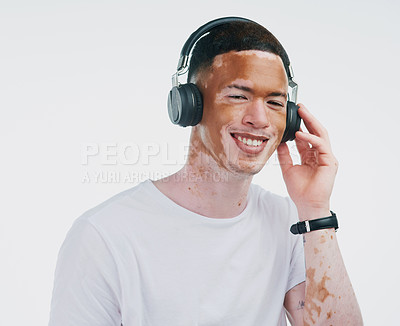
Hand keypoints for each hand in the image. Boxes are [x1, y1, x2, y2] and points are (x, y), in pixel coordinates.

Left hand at [277, 104, 337, 219]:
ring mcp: (327, 157)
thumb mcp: (287, 168)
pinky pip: (320, 145)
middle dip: (308, 118)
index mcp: (311, 156)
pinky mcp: (330, 161)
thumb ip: (284, 155)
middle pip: (316, 131)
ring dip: (311, 122)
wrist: (307, 204)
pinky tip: (300, 134)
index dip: (300, 125)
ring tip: (302, 113)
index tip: (293, 115)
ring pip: (321, 134)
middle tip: (300, 107)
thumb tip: (278, 142)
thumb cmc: (300, 190)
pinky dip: (310, 138)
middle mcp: (320, 154)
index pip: (307, 136)